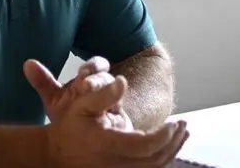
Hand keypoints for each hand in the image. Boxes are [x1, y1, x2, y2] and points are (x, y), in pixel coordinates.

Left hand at [24, 57, 116, 124]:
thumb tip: (27, 63)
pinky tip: (113, 118)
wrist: (82, 139)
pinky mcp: (121, 124)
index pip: (96, 66)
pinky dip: (118, 117)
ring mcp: (115, 106)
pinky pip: (123, 120)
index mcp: (89, 80)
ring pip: (118, 95)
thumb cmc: (70, 115)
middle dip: (98, 81)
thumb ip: (43, 82)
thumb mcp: (55, 99)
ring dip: (111, 95)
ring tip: (101, 102)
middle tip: (87, 86)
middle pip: (108, 79)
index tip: (83, 72)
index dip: (93, 66)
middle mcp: (104, 90)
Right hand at [43, 75, 188, 167]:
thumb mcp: (81, 105)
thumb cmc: (70, 127)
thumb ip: (104, 94)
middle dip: (173, 142)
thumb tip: (123, 81)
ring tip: (181, 135)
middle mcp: (114, 163)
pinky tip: (168, 147)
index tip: (173, 122)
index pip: (145, 145)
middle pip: (155, 159)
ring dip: (171, 152)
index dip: (164, 135)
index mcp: (106, 144)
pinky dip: (161, 159)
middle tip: (183, 126)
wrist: (57, 154)